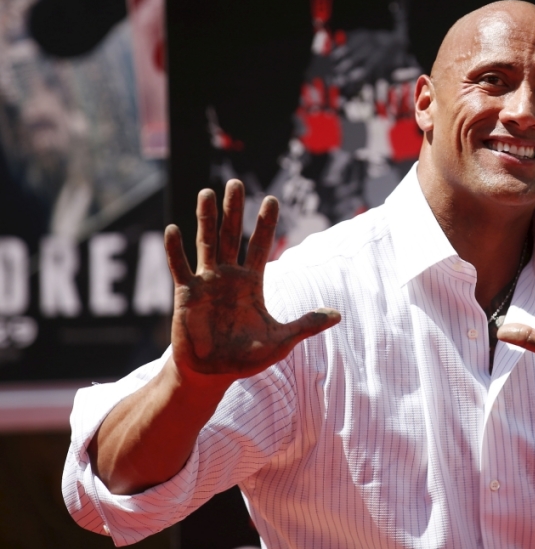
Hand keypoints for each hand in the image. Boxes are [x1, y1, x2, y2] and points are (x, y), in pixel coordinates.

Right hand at [164, 179, 339, 385]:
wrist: (212, 374)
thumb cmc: (246, 358)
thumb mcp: (280, 341)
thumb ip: (305, 325)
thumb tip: (338, 315)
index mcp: (252, 283)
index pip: (261, 246)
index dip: (266, 224)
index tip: (272, 199)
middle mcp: (229, 276)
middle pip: (232, 236)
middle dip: (234, 210)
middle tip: (236, 183)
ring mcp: (206, 283)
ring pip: (207, 243)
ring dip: (206, 219)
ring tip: (207, 192)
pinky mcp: (186, 295)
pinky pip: (180, 268)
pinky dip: (175, 250)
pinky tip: (173, 230)